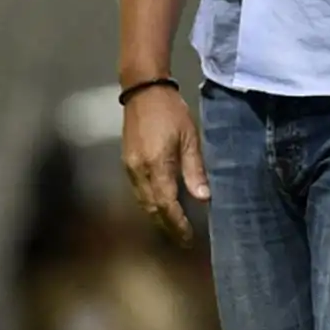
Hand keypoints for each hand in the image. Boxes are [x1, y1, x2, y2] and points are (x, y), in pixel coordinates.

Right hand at [120, 86, 209, 245]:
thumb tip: (203, 198)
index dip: (178, 224)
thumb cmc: (171, 111)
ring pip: (143, 202)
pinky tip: (160, 205)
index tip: (188, 238)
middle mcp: (139, 171)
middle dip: (167, 226)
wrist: (143, 90)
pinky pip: (138, 192)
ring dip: (157, 217)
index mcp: (156, 165)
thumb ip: (194, 169)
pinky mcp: (127, 163)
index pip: (167, 205)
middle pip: (152, 209)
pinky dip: (149, 203)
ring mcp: (130, 168)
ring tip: (174, 227)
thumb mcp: (190, 137)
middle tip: (183, 239)